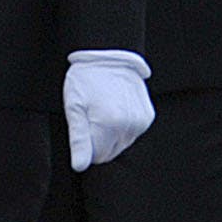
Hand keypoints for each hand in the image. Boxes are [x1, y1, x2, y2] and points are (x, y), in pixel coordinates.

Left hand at [62, 51, 154, 170]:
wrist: (109, 55)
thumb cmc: (86, 79)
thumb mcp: (74, 107)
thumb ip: (79, 139)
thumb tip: (80, 166)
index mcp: (109, 124)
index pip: (97, 157)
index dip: (86, 145)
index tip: (82, 126)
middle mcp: (129, 125)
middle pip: (110, 152)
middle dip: (99, 140)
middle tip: (91, 116)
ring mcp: (140, 122)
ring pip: (121, 143)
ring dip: (111, 134)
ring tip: (103, 110)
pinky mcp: (147, 117)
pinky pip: (132, 133)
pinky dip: (123, 126)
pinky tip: (116, 108)